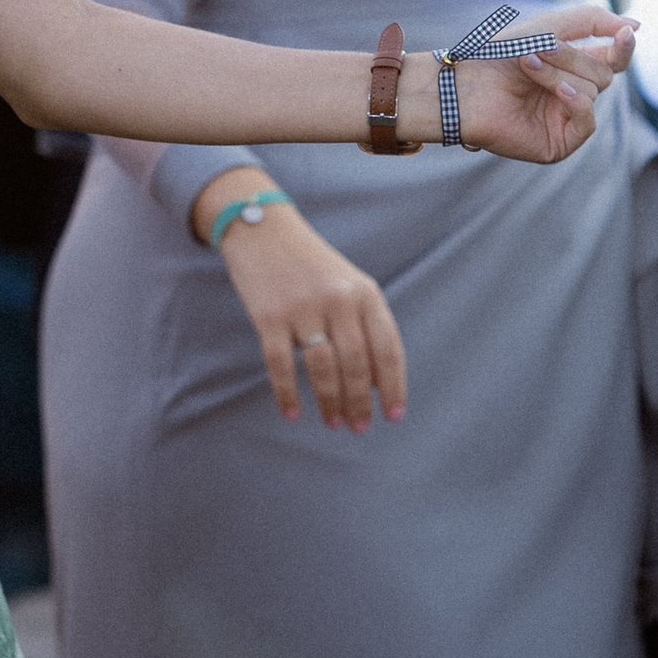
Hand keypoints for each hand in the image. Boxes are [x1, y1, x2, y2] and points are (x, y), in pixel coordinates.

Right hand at [197, 177, 404, 427]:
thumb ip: (366, 325)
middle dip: (359, 402)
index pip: (387, 348)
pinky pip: (281, 364)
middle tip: (358, 428)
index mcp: (365, 293)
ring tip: (333, 423)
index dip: (393, 386)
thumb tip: (377, 383)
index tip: (393, 416)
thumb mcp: (349, 284)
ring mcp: (303, 307)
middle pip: (356, 365)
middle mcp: (338, 300)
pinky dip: (287, 393)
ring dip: (329, 401)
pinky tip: (292, 413)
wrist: (263, 229)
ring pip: (322, 368)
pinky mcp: (269, 316)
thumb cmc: (312, 265)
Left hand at [450, 10, 636, 166]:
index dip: (623, 46)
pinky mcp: (559, 142)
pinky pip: (587, 120)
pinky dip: (575, 101)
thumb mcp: (548, 26)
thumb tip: (636, 27)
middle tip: (537, 50)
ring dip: (559, 73)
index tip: (625, 34)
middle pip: (603, 72)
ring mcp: (567, 119)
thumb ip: (592, 21)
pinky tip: (557, 91)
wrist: (463, 82)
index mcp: (573, 67)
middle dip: (572, 57)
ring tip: (527, 66)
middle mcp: (573, 93)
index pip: (613, 58)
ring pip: (593, 91)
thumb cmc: (497, 54)